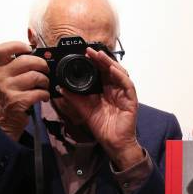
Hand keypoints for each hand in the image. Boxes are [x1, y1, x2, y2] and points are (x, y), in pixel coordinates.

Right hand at [0, 41, 49, 140]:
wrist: (4, 120)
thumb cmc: (10, 94)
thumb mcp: (9, 76)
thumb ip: (18, 61)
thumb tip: (32, 36)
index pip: (2, 49)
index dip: (18, 45)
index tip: (29, 49)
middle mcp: (0, 77)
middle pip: (26, 61)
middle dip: (42, 65)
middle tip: (46, 71)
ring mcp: (7, 89)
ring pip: (35, 77)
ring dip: (45, 82)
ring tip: (44, 85)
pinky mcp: (16, 101)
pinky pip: (38, 93)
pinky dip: (45, 94)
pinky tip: (43, 96)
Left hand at [57, 47, 141, 169]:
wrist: (113, 143)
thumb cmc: (103, 127)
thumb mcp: (84, 110)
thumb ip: (74, 98)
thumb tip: (61, 88)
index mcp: (106, 90)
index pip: (101, 72)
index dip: (94, 62)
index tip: (84, 54)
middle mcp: (116, 89)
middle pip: (110, 69)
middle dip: (101, 59)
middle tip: (89, 50)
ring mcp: (124, 94)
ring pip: (120, 73)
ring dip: (110, 63)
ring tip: (99, 56)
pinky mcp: (131, 100)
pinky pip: (127, 85)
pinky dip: (120, 76)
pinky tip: (112, 69)